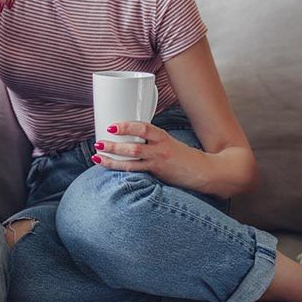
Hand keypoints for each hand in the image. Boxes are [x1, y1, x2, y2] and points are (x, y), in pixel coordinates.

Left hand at [93, 121, 210, 190]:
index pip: (144, 127)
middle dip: (113, 145)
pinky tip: (110, 169)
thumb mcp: (170, 143)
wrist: (204, 172)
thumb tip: (130, 137)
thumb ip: (152, 140)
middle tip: (98, 142)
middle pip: (133, 147)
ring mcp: (158, 163)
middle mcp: (160, 149)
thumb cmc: (185, 157)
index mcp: (163, 137)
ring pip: (131, 162)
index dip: (127, 126)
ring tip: (97, 157)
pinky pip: (137, 172)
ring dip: (112, 160)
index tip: (112, 126)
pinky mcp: (158, 175)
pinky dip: (122, 171)